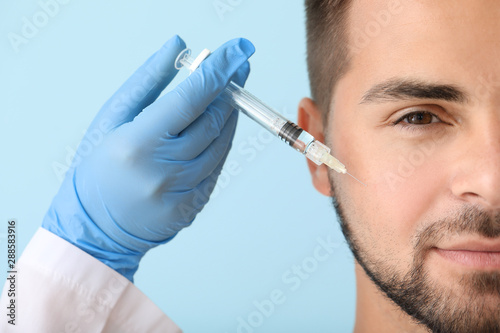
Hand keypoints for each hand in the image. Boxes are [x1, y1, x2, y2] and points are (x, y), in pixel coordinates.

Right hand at [42, 35, 254, 280]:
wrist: (95, 227)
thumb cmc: (99, 166)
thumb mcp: (113, 116)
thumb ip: (148, 80)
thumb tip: (179, 46)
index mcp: (137, 144)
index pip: (189, 100)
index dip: (218, 73)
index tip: (237, 53)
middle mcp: (162, 171)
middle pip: (211, 123)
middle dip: (229, 92)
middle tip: (236, 71)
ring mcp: (179, 194)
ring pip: (220, 146)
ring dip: (228, 118)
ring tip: (225, 99)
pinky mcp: (191, 209)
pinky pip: (216, 169)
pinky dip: (220, 145)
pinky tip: (214, 132)